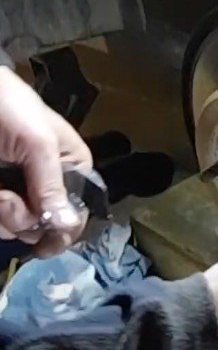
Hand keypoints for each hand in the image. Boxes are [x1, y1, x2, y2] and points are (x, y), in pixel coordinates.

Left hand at [0, 66, 92, 255]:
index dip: (63, 230)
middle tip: (5, 198)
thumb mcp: (38, 143)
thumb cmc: (9, 108)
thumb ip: (52, 185)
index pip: (78, 214)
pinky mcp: (0, 193)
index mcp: (73, 171)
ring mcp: (21, 191)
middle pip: (46, 226)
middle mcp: (50, 186)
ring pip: (17, 227)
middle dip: (24, 219)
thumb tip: (68, 226)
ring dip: (3, 215)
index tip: (44, 241)